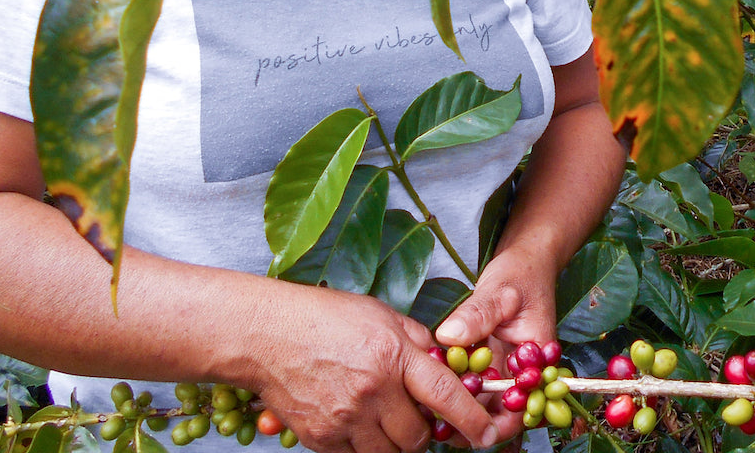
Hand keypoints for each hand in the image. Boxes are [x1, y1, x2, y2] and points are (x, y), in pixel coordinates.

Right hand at [247, 283, 512, 452]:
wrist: (266, 335)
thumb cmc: (325, 318)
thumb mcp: (381, 315)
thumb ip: (417, 342)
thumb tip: (444, 364)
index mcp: (394, 355)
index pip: (445, 395)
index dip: (472, 420)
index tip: (488, 434)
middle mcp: (373, 390)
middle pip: (418, 437)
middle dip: (425, 433)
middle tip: (415, 417)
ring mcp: (346, 418)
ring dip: (395, 443)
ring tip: (384, 417)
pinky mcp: (322, 438)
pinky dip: (364, 446)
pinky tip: (355, 420)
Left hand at [432, 247, 557, 441]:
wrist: (526, 259)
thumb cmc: (522, 272)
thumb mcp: (501, 290)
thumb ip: (478, 314)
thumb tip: (449, 337)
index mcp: (536, 358)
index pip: (524, 405)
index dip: (499, 423)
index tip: (468, 426)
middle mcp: (522, 368)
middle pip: (501, 411)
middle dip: (472, 420)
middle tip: (439, 423)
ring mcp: (505, 365)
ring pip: (484, 399)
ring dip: (460, 405)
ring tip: (428, 406)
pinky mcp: (489, 358)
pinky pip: (473, 380)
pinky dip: (455, 383)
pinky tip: (433, 381)